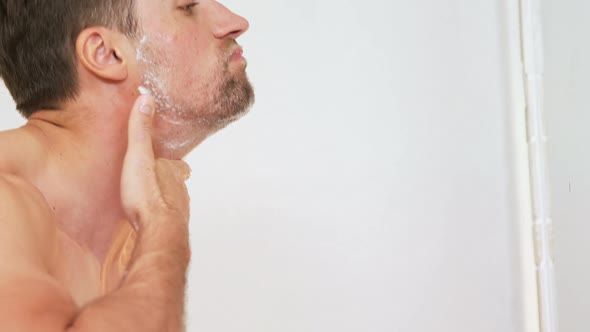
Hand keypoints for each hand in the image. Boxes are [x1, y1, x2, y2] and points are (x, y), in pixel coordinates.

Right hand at [120, 94, 191, 231]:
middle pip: (177, 182)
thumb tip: (146, 98)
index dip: (171, 162)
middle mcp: (180, 190)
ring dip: (165, 199)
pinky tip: (151, 221)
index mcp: (172, 171)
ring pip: (174, 201)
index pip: (175, 163)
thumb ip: (140, 130)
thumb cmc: (147, 196)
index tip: (168, 160)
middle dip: (168, 180)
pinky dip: (160, 217)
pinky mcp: (170, 227)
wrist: (158, 232)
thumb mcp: (138, 157)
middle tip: (159, 179)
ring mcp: (178, 209)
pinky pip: (166, 219)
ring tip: (154, 199)